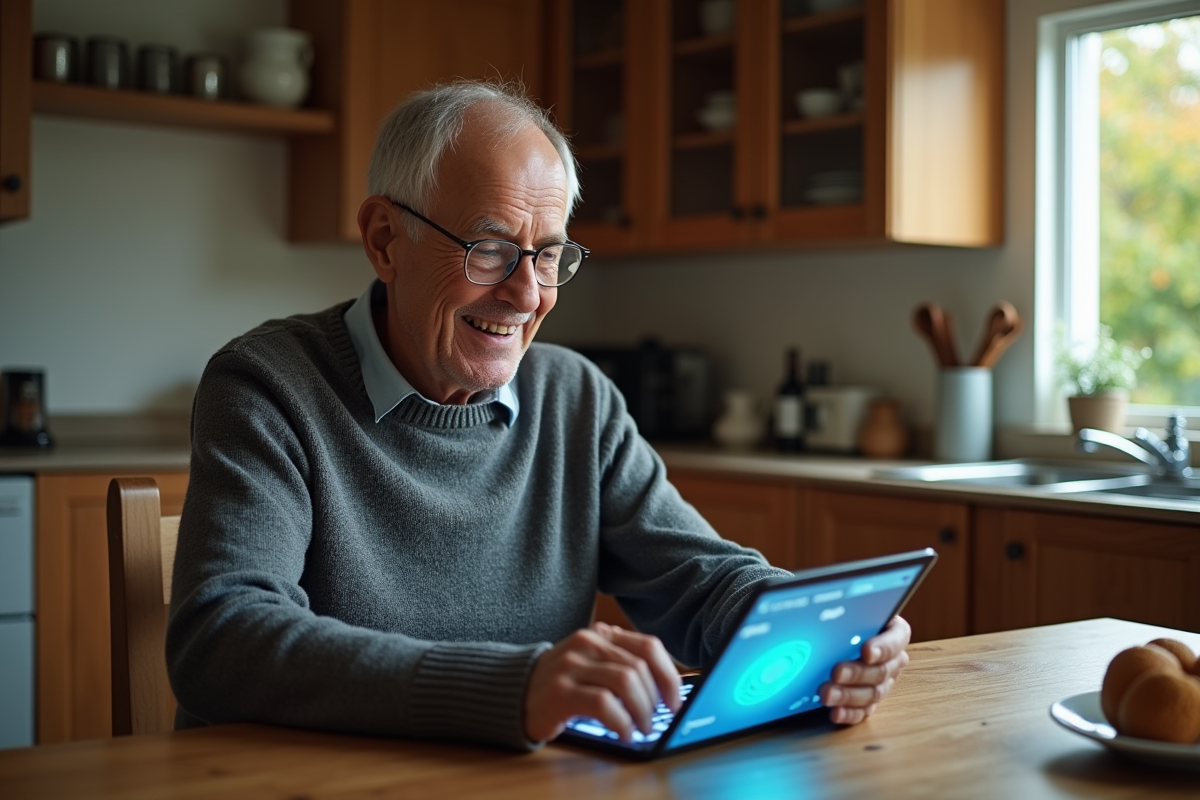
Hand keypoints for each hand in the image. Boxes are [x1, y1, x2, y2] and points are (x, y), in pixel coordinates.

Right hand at [524, 622, 681, 743]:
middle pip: (640, 667)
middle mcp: (587, 643)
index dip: (669, 675)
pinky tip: (623, 733)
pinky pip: (603, 704)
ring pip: (625, 682)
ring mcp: (572, 665)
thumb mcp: (593, 663)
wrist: (514, 692)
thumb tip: (667, 690)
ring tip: (641, 728)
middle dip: (655, 699)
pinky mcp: (561, 691)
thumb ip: (622, 665)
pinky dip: (621, 722)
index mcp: (601, 634)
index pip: (648, 646)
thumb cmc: (562, 682)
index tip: (675, 700)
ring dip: (642, 711)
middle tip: (655, 720)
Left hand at [819, 615, 910, 724]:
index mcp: (895, 632)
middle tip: (836, 672)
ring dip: (848, 695)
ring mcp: (883, 683)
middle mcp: (894, 660)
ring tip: (827, 694)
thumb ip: (846, 610)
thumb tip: (823, 609)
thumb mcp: (850, 609)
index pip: (896, 640)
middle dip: (857, 673)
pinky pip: (863, 711)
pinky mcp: (870, 701)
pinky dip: (849, 713)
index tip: (865, 651)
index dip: (882, 647)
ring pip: (872, 693)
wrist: (840, 633)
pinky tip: (834, 712)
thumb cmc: (849, 618)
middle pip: (882, 671)